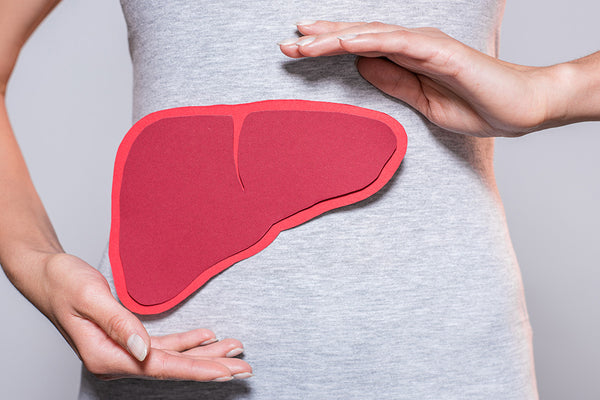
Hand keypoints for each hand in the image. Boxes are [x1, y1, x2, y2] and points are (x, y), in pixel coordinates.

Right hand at [39, 253, 251, 380]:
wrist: (48, 274)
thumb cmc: (63, 283)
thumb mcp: (90, 297)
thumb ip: (119, 324)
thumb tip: (143, 350)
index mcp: (107, 355)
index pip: (161, 366)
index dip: (197, 369)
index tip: (226, 370)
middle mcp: (118, 359)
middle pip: (173, 366)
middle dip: (211, 366)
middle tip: (244, 366)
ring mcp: (124, 351)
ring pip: (173, 356)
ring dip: (205, 354)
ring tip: (234, 349)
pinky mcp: (129, 339)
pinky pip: (165, 345)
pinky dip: (188, 342)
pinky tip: (207, 338)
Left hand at [279, 20, 567, 136]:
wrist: (520, 109)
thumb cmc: (476, 106)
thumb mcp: (422, 102)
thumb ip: (394, 83)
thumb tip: (361, 66)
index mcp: (407, 58)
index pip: (360, 48)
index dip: (328, 47)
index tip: (297, 52)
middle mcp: (412, 44)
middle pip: (359, 35)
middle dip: (321, 38)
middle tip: (286, 42)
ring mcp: (426, 45)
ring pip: (372, 34)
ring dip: (336, 36)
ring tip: (303, 41)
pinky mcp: (441, 51)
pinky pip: (399, 43)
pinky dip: (370, 40)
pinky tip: (345, 41)